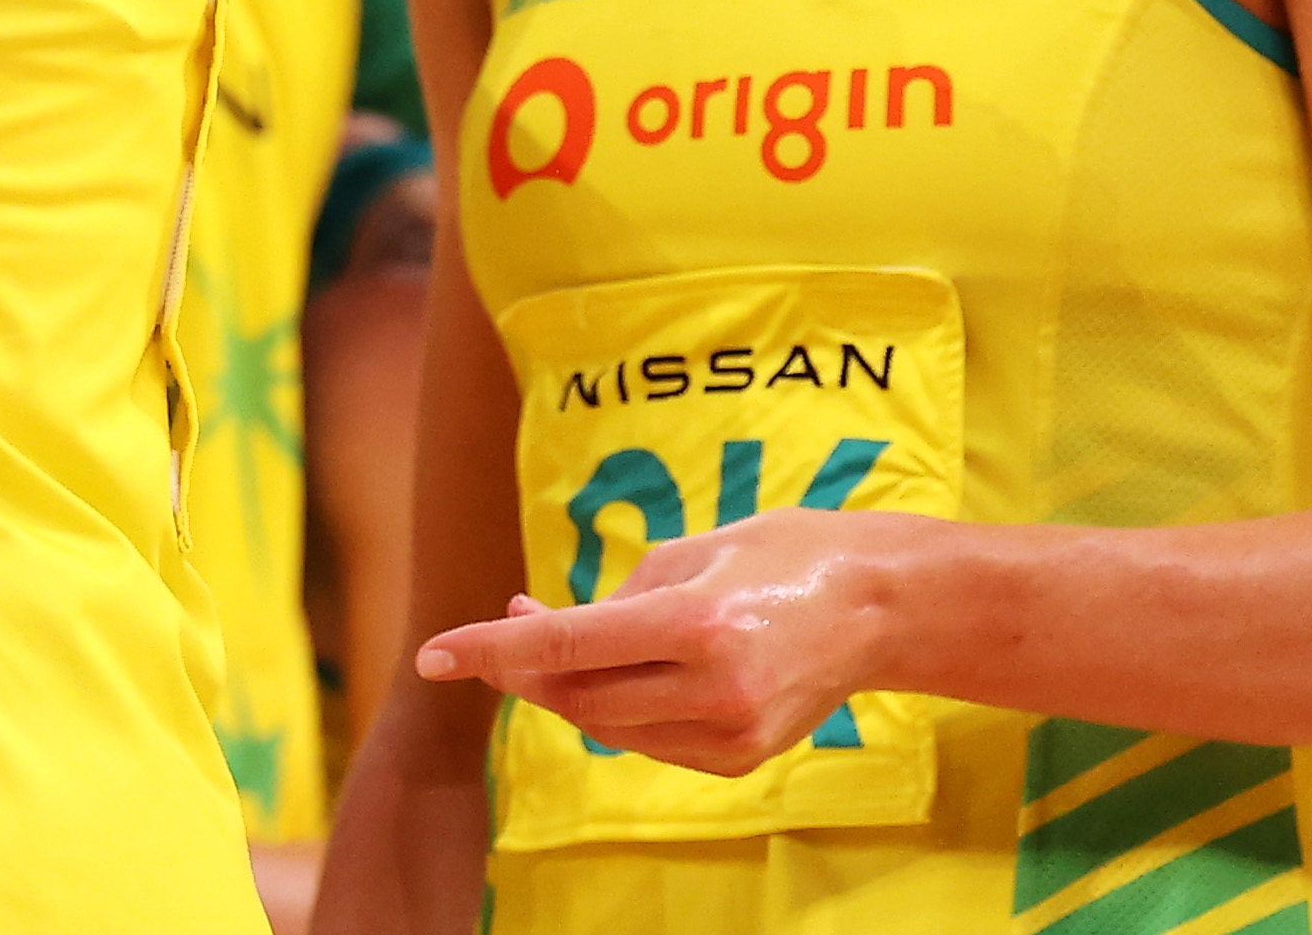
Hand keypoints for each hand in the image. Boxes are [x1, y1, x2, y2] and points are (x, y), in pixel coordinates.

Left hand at [413, 506, 921, 775]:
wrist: (879, 606)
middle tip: (503, 628)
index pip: (565, 645)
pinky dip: (618, 708)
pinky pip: (649, 740)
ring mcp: (732, 733)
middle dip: (526, 668)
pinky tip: (617, 671)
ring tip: (557, 640)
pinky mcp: (741, 758)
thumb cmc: (779, 555)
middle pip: (578, 696)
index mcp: (695, 625)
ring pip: (608, 724)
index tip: (432, 653)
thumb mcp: (689, 553)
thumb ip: (612, 601)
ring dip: (568, 686)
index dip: (491, 650)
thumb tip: (539, 632)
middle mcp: (713, 688)